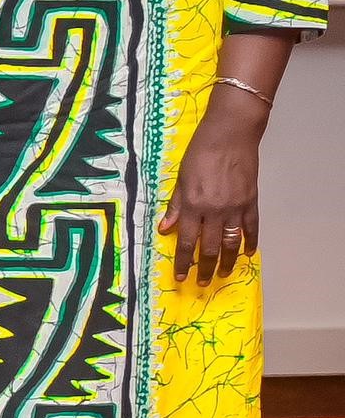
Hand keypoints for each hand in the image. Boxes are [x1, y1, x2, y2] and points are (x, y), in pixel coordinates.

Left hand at [166, 103, 264, 285]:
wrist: (230, 135)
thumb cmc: (200, 153)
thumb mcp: (180, 179)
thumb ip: (175, 206)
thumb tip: (164, 229)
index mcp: (193, 205)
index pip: (186, 241)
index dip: (184, 262)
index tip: (181, 276)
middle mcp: (214, 210)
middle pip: (210, 247)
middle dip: (205, 268)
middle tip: (203, 282)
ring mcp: (235, 207)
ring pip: (232, 242)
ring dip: (228, 261)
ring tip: (224, 274)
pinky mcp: (251, 201)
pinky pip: (252, 227)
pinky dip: (251, 241)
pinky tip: (249, 253)